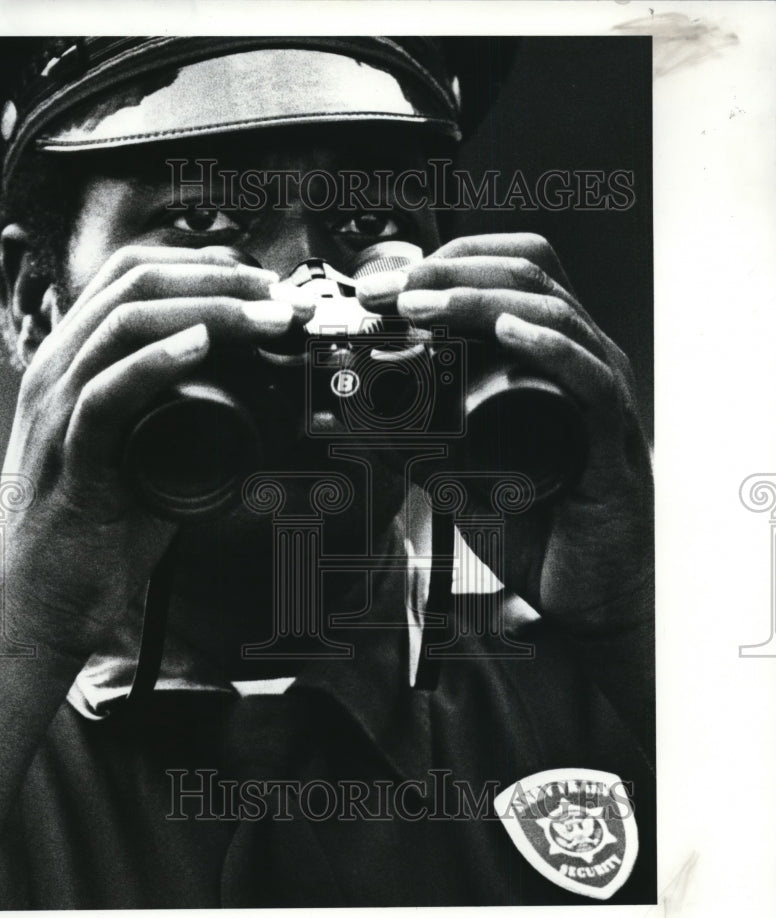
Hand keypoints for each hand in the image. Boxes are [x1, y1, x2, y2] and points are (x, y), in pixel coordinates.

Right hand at [0, 245, 313, 656]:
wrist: (41, 598)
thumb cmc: (96, 526)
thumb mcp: (140, 449)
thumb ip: (175, 411)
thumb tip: (249, 392)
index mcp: (74, 361)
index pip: (132, 275)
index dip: (202, 266)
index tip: (263, 284)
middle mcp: (57, 373)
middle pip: (134, 285)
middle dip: (217, 278)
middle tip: (278, 296)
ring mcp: (56, 413)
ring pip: (123, 325)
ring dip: (207, 311)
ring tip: (264, 318)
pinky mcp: (68, 461)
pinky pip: (106, 396)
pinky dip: (156, 364)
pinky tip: (199, 348)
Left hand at [356, 233, 652, 634]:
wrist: (589, 594)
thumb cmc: (541, 530)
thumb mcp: (464, 478)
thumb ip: (422, 449)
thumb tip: (364, 428)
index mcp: (551, 359)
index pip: (510, 271)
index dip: (446, 264)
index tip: (383, 288)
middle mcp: (582, 363)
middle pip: (527, 274)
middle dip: (449, 271)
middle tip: (388, 292)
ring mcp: (602, 396)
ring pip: (553, 313)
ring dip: (478, 299)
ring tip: (422, 307)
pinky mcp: (612, 442)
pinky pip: (590, 380)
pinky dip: (549, 348)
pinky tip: (509, 332)